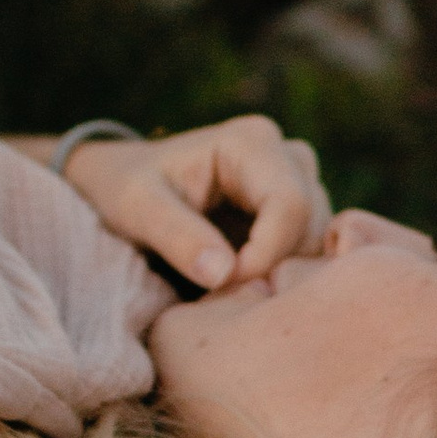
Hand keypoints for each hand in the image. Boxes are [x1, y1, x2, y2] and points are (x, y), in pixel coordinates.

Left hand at [55, 116, 331, 291]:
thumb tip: (225, 274)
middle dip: (275, 266)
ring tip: (230, 290)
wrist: (120, 182)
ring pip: (317, 239)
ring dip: (280, 271)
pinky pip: (308, 248)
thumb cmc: (123, 187)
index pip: (290, 205)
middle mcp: (285, 154)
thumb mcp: (137, 209)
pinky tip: (243, 285)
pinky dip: (281, 272)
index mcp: (251, 142)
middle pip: (311, 224)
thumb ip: (178, 238)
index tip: (225, 286)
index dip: (266, 255)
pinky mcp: (291, 210)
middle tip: (226, 295)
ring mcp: (294, 182)